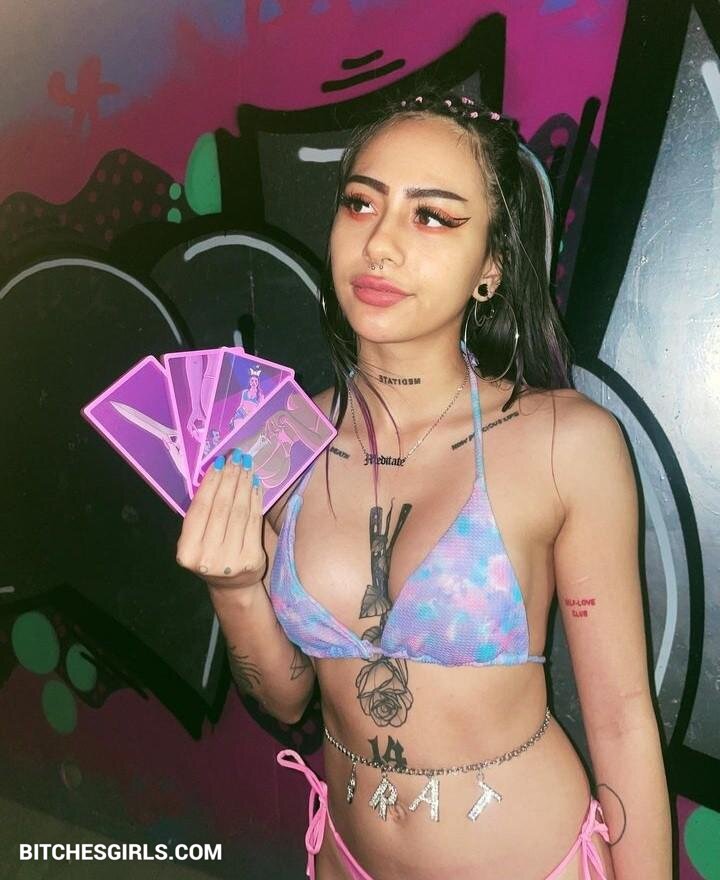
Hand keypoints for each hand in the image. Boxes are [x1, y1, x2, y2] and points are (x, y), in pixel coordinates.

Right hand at [176, 449, 265, 589]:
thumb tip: (217, 472)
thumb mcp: (197, 539)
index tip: (220, 462)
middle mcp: (207, 557)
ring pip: (239, 512)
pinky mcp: (252, 559)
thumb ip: (202, 514)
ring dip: (244, 485)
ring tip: (247, 467)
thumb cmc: (211, 555)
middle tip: (237, 459)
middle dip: (230, 478)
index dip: (211, 482)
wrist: (231, 587)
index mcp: (187, 551)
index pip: (201, 508)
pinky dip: (255, 500)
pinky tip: (256, 485)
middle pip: (222, 507)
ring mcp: (231, 560)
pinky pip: (254, 522)